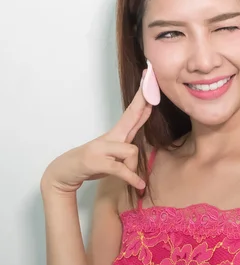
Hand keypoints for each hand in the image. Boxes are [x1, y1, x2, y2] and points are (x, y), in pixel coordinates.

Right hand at [41, 72, 152, 194]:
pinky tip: (139, 185)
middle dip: (142, 99)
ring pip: (131, 151)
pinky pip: (121, 169)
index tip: (149, 79)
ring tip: (132, 180)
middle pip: (131, 114)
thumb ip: (131, 138)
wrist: (65, 172)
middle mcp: (110, 136)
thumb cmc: (94, 161)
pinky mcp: (97, 162)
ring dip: (133, 169)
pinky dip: (131, 178)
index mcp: (117, 133)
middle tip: (150, 82)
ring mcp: (101, 148)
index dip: (143, 96)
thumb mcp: (115, 150)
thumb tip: (146, 123)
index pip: (133, 111)